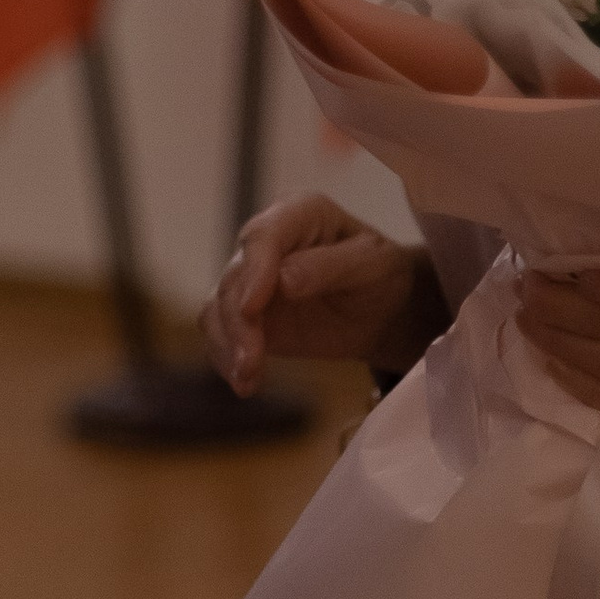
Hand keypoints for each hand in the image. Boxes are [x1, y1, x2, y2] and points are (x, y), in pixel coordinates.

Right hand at [201, 196, 442, 392]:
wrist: (381, 308)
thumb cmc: (381, 274)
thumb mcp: (373, 264)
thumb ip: (331, 266)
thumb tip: (284, 280)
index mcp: (298, 215)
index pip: (263, 237)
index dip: (253, 272)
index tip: (250, 309)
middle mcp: (265, 242)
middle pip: (235, 277)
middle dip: (238, 322)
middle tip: (250, 362)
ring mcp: (249, 277)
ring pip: (219, 306)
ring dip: (228, 343)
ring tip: (247, 379)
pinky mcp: (244, 313)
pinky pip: (220, 331)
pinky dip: (225, 357)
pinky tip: (244, 384)